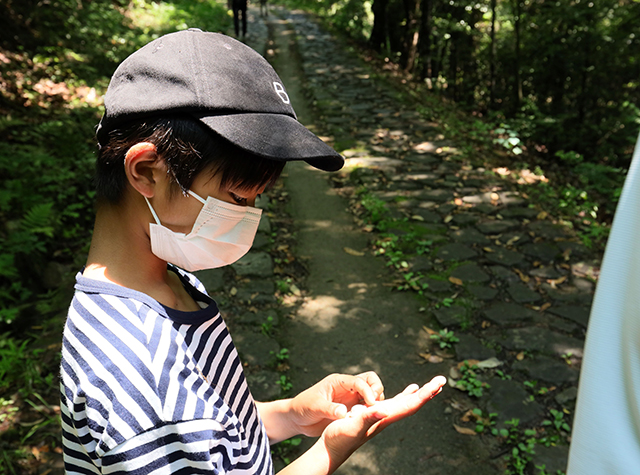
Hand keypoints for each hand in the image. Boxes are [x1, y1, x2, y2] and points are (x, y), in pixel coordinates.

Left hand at [288, 372, 384, 436]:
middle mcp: (346, 387)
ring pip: (371, 393)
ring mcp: (350, 398)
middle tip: (375, 406)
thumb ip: (329, 409)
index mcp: (338, 382)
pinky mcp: (351, 408)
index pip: (359, 381)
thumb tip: (344, 413)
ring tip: (373, 414)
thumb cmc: (302, 408)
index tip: (372, 404)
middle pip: (370, 381)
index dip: (368, 391)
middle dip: (376, 390)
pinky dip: (371, 411)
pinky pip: (366, 407)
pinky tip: (368, 420)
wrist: (297, 419)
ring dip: (375, 402)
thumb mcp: (314, 407)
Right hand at [319, 375, 445, 470]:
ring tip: (431, 386)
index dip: (425, 394)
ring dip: (419, 394)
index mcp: (384, 418)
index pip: (410, 405)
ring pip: (406, 403)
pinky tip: (409, 391)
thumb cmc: (339, 439)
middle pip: (413, 403)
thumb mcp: (352, 426)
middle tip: (442, 380)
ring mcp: (381, 417)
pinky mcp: (374, 415)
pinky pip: (395, 402)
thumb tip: (383, 410)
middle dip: (428, 392)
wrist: (331, 449)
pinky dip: (405, 395)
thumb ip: (367, 418)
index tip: (438, 383)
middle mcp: (386, 417)